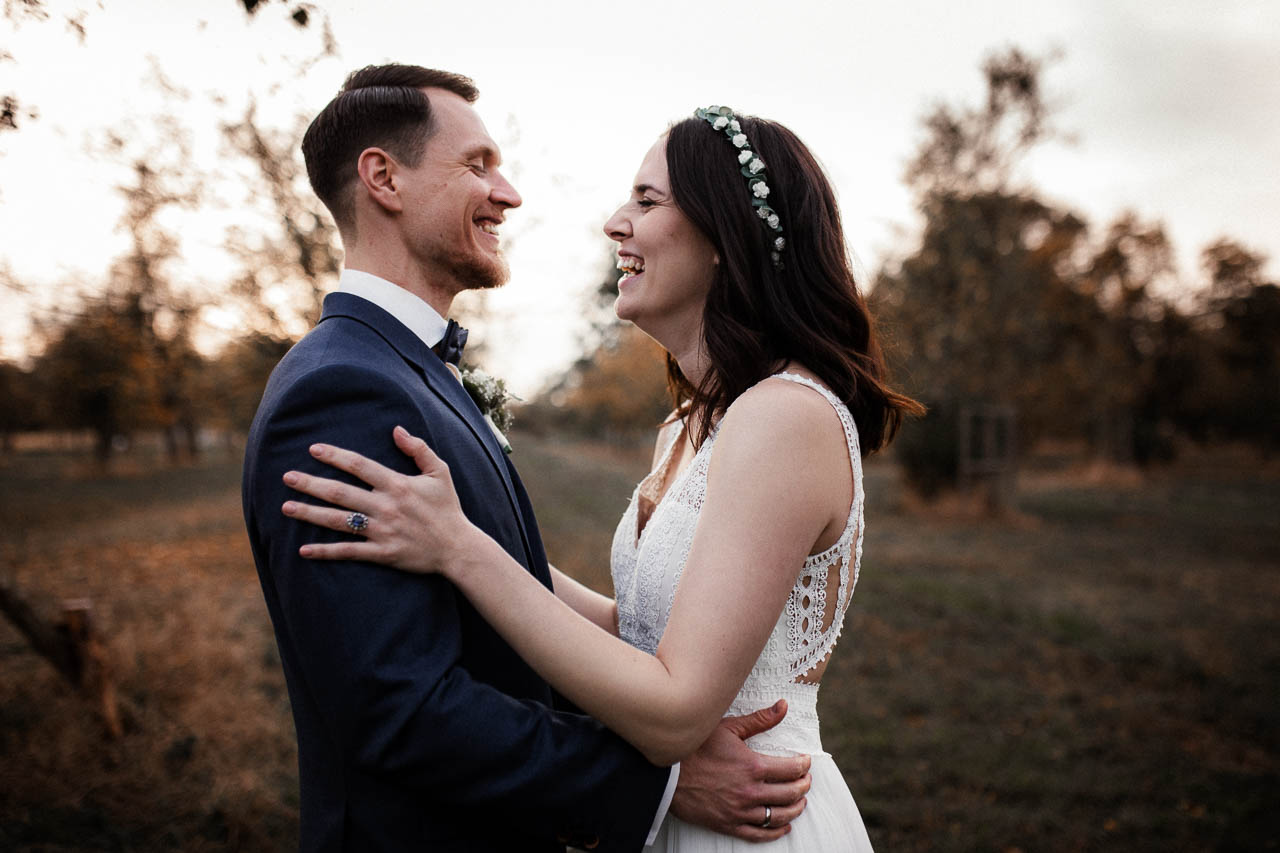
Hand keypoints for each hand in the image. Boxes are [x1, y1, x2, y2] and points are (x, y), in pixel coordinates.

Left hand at [281, 426, 475, 574]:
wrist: (458, 548)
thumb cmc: (448, 508)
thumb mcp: (440, 472)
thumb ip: (419, 449)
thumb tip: (397, 430)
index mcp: (397, 485)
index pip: (360, 466)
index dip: (336, 456)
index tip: (313, 449)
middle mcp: (386, 507)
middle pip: (341, 492)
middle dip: (311, 484)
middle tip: (287, 477)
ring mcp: (382, 531)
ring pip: (339, 521)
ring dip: (310, 514)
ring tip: (286, 507)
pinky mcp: (382, 553)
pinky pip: (348, 552)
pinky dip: (326, 552)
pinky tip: (304, 550)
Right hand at [670, 700, 811, 841]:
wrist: (667, 773)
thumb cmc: (696, 746)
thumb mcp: (728, 728)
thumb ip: (760, 719)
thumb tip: (783, 706)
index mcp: (753, 766)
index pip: (792, 770)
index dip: (804, 765)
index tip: (806, 761)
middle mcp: (750, 792)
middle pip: (790, 794)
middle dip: (803, 786)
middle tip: (806, 780)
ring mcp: (740, 811)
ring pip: (779, 816)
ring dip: (795, 809)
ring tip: (800, 802)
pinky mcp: (729, 824)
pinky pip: (759, 834)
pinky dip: (775, 832)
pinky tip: (783, 827)